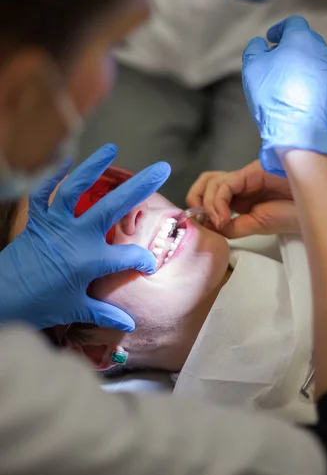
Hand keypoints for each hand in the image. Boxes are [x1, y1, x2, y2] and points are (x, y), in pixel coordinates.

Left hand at [0, 144, 170, 330]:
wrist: (1, 298)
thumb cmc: (39, 305)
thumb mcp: (75, 309)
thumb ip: (105, 313)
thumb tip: (130, 325)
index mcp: (90, 262)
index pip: (130, 257)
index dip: (143, 260)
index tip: (149, 265)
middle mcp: (77, 237)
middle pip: (114, 207)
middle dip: (141, 187)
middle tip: (162, 168)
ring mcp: (56, 225)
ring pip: (76, 189)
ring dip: (94, 166)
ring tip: (111, 149)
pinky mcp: (38, 220)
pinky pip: (43, 192)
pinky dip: (52, 175)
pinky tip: (65, 160)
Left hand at [186, 161, 299, 237]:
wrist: (314, 206)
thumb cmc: (291, 215)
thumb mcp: (256, 226)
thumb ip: (232, 228)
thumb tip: (210, 226)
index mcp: (240, 197)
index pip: (208, 194)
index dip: (199, 208)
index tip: (201, 227)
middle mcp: (239, 185)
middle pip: (205, 181)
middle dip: (195, 199)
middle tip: (202, 220)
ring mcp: (244, 176)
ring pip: (211, 180)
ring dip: (208, 202)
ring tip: (219, 220)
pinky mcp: (251, 171)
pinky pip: (225, 184)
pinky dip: (219, 201)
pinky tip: (226, 215)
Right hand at [242, 16, 326, 176]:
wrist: (298, 131)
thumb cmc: (273, 94)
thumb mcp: (252, 68)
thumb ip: (254, 49)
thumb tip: (260, 43)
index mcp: (302, 40)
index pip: (293, 23)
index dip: (279, 28)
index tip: (270, 38)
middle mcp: (323, 51)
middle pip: (307, 41)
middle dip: (292, 46)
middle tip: (277, 58)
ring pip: (316, 61)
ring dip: (302, 64)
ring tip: (288, 79)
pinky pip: (323, 80)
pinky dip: (312, 82)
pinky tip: (300, 96)